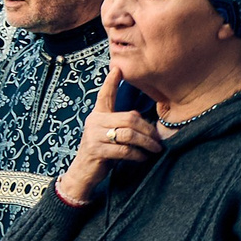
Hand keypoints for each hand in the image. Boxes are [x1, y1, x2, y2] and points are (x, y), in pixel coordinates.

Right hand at [56, 64, 159, 204]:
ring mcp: (93, 136)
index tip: (117, 68)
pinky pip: (124, 150)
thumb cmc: (101, 151)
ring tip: (155, 149)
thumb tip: (142, 118)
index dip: (111, 82)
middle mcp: (93, 122)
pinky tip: (142, 157)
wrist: (83, 172)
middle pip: (129, 119)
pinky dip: (138, 155)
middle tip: (158, 139)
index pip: (105, 96)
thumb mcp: (108, 134)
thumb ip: (120, 123)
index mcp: (97, 115)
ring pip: (128, 134)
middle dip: (148, 130)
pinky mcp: (97, 150)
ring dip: (146, 143)